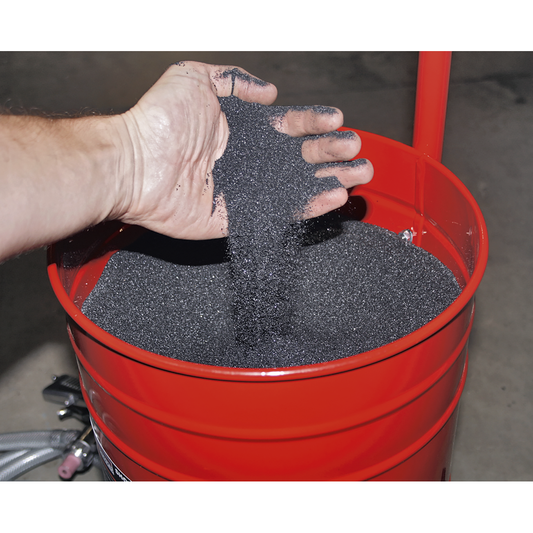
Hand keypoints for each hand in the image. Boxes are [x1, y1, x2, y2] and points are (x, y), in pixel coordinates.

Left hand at [113, 61, 372, 239]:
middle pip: (299, 158)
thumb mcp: (195, 78)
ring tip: (356, 176)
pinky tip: (330, 199)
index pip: (288, 126)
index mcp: (240, 130)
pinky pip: (278, 214)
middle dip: (331, 153)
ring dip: (328, 181)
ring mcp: (244, 191)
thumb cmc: (157, 121)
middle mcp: (246, 161)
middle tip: (357, 151)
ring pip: (295, 187)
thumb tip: (269, 91)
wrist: (134, 163)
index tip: (337, 120)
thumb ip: (236, 81)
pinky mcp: (238, 218)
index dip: (313, 123)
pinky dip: (306, 208)